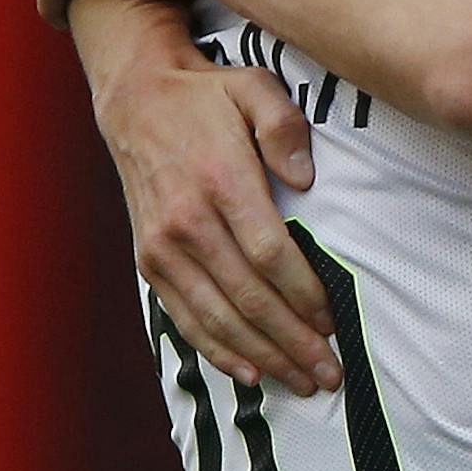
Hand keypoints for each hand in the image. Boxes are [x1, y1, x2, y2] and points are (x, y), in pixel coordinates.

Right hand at [82, 0, 339, 393]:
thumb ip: (285, 128)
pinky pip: (185, 317)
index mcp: (221, 183)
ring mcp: (163, 248)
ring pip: (218, 318)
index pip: (271, 256)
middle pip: (248, 299)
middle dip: (293, 342)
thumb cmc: (207, 96)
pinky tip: (250, 372)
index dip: (305, 295)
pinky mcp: (150, 260)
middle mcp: (188, 224)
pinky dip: (217, 350)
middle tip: (330, 373)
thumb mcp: (255, 89)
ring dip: (263, 356)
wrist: (136, 98)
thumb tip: (306, 180)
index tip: (335, 322)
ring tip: (303, 381)